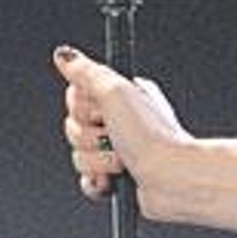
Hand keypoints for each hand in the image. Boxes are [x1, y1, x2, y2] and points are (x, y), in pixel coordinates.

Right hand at [52, 45, 189, 208]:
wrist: (171, 176)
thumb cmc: (151, 134)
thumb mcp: (115, 92)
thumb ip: (87, 73)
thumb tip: (65, 54)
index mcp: (122, 95)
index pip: (76, 98)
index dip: (84, 109)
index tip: (103, 110)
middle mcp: (121, 120)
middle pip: (74, 128)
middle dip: (91, 138)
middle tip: (115, 136)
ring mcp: (119, 149)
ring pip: (78, 156)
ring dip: (97, 161)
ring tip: (122, 159)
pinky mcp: (117, 176)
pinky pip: (87, 181)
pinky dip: (96, 183)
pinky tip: (111, 180)